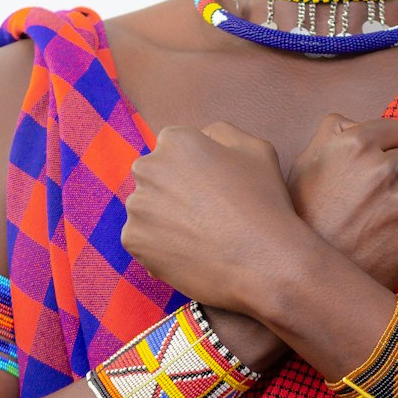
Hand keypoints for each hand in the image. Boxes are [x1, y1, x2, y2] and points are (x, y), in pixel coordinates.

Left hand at [121, 122, 299, 312]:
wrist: (264, 264)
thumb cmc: (265, 204)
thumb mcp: (256, 149)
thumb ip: (221, 133)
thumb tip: (201, 137)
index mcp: (176, 141)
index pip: (173, 149)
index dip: (194, 170)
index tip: (212, 190)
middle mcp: (149, 167)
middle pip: (155, 177)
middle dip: (173, 192)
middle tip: (205, 215)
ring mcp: (138, 205)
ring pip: (146, 209)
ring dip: (165, 219)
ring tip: (199, 237)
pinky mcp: (133, 239)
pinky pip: (142, 239)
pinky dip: (159, 246)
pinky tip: (189, 253)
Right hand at [287, 114, 397, 289]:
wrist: (311, 278)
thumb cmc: (304, 219)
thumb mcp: (304, 165)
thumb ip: (331, 132)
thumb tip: (355, 121)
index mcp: (355, 144)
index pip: (395, 130)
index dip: (382, 148)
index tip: (369, 168)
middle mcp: (383, 168)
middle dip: (394, 175)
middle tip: (368, 200)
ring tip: (374, 223)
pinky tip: (384, 241)